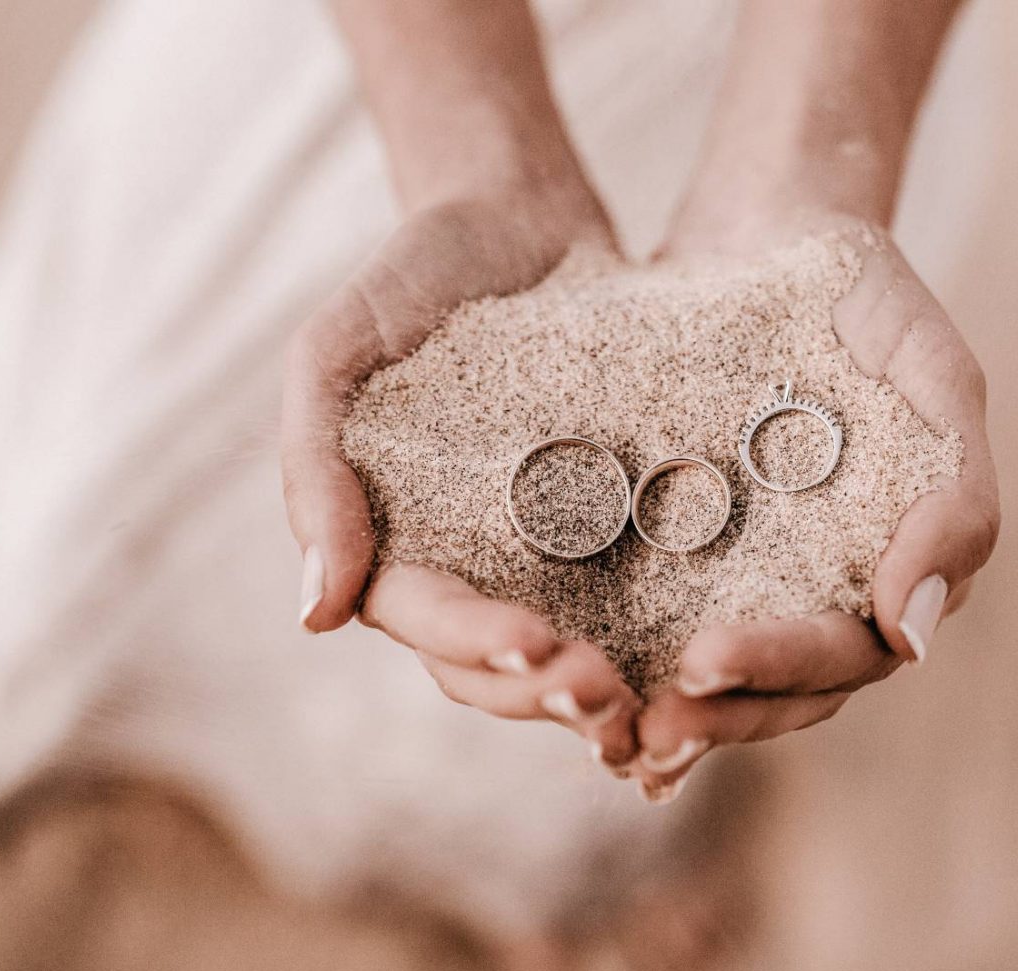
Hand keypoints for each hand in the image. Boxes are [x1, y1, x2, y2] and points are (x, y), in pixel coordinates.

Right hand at [281, 182, 642, 768]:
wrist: (515, 215)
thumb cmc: (409, 276)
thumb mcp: (336, 351)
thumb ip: (314, 469)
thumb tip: (315, 617)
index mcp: (392, 540)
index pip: (426, 619)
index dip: (478, 645)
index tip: (538, 648)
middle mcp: (468, 563)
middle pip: (495, 665)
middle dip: (547, 693)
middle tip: (608, 702)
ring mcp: (540, 552)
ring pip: (564, 653)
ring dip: (602, 694)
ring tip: (654, 709)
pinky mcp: (612, 525)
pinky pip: (631, 598)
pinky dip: (657, 640)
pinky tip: (704, 663)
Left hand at [629, 216, 999, 800]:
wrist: (770, 223)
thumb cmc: (868, 293)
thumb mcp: (934, 374)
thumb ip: (954, 500)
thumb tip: (913, 639)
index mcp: (895, 563)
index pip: (850, 652)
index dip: (782, 668)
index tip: (705, 662)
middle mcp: (825, 584)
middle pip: (780, 690)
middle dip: (714, 718)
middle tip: (643, 736)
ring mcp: (754, 570)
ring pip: (717, 675)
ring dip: (666, 712)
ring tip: (600, 735)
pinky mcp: (682, 544)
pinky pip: (652, 616)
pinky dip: (620, 657)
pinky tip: (561, 679)